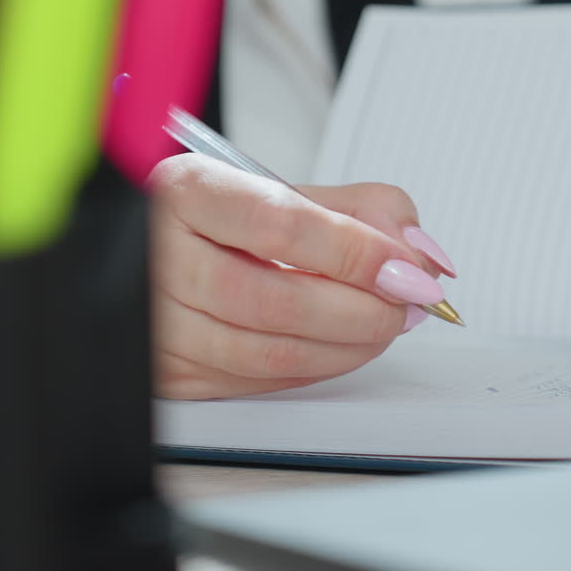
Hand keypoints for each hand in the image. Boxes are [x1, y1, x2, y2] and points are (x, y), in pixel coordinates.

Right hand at [148, 153, 455, 399]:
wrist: (151, 249)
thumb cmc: (217, 218)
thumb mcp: (282, 188)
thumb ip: (360, 210)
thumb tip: (419, 255)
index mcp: (188, 192)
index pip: (282, 226)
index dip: (357, 253)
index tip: (410, 270)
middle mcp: (159, 257)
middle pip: (280, 302)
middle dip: (364, 311)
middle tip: (409, 302)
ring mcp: (158, 323)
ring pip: (273, 353)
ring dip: (350, 346)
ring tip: (384, 323)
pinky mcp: (170, 372)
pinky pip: (259, 382)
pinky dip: (316, 366)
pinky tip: (339, 344)